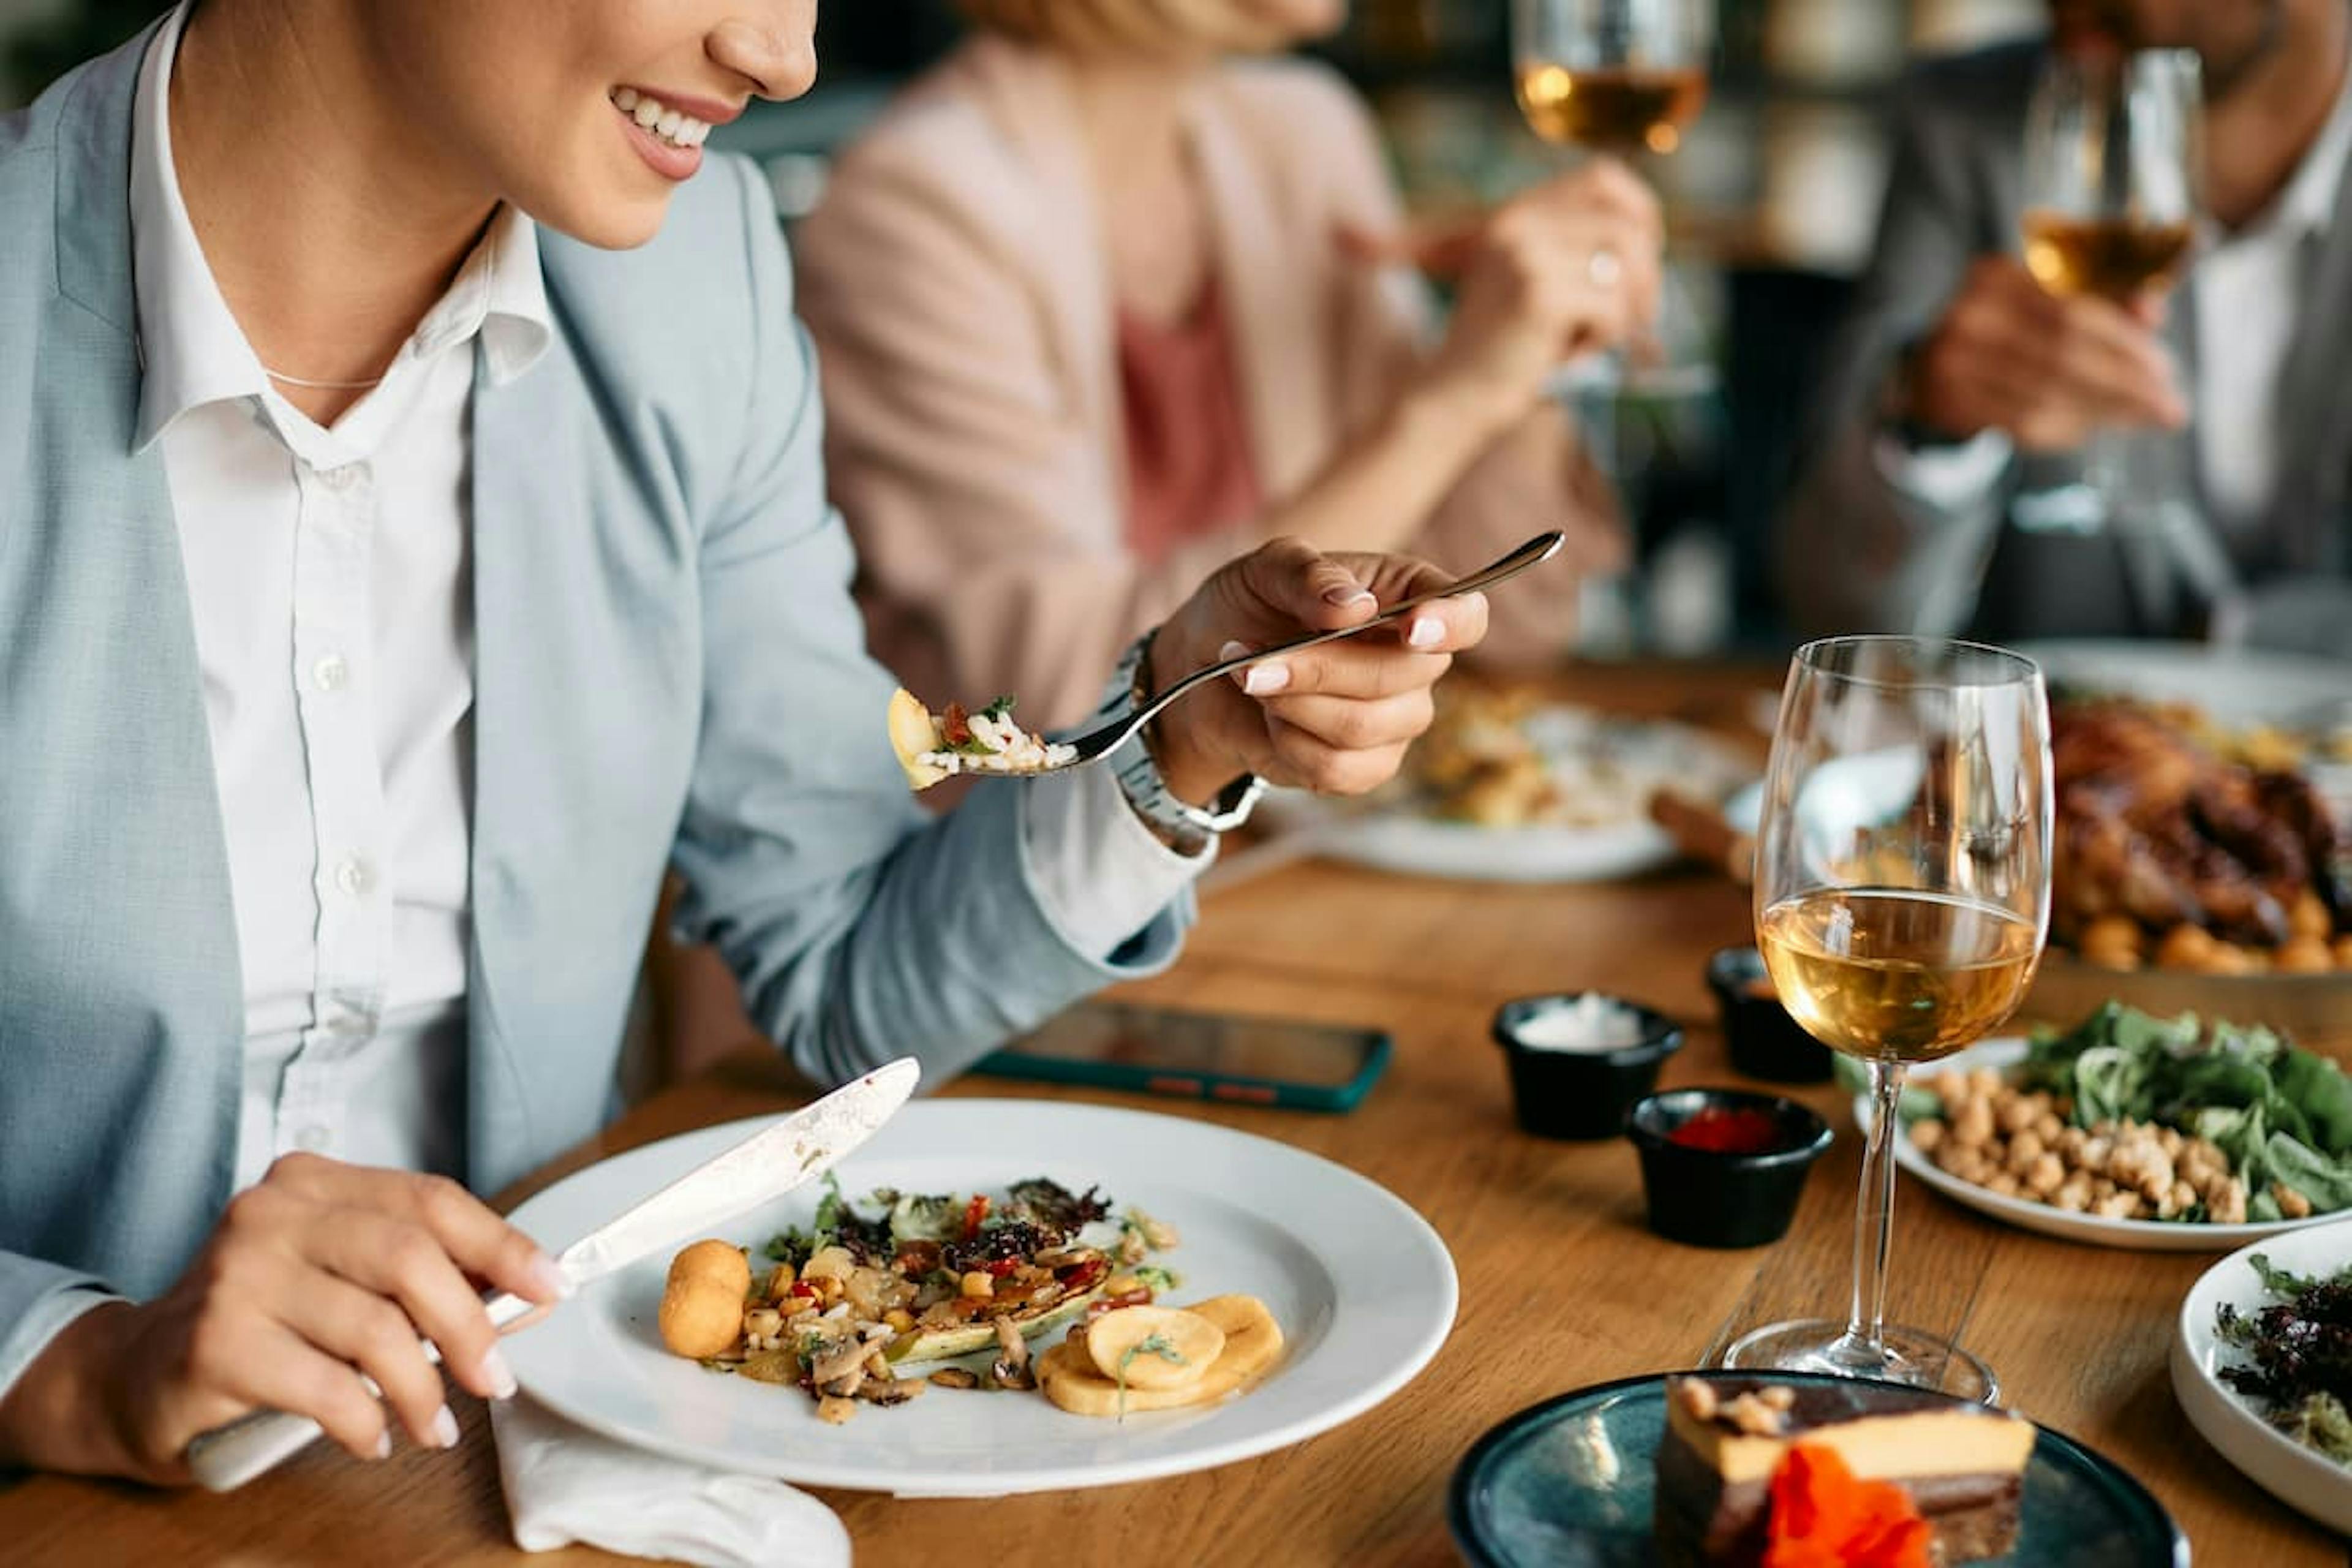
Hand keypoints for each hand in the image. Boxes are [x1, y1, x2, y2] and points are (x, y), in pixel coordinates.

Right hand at [0, 1155, 565, 1482]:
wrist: (136, 1375)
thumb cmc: (261, 1325)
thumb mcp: (342, 1282)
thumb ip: (422, 1278)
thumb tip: (528, 1297)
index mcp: (313, 1182)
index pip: (430, 1200)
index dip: (501, 1245)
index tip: (550, 1286)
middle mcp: (272, 1214)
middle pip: (410, 1257)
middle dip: (470, 1326)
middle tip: (495, 1380)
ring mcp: (238, 1275)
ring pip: (374, 1329)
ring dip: (422, 1392)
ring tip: (432, 1427)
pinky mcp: (214, 1344)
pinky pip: (326, 1388)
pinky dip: (365, 1422)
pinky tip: (371, 1438)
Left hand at [1143, 538, 1489, 805]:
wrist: (1210, 666)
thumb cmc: (1252, 606)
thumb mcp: (1267, 569)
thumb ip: (1310, 575)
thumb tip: (1354, 606)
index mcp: (1410, 597)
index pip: (1466, 616)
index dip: (1450, 625)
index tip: (1412, 628)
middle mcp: (1417, 662)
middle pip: (1402, 675)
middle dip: (1317, 668)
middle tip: (1251, 658)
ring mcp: (1398, 719)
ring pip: (1363, 726)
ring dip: (1292, 704)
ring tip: (1251, 678)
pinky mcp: (1367, 767)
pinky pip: (1338, 769)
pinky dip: (1288, 742)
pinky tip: (1271, 718)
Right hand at [1349, 161, 1663, 435]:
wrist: (1454, 395)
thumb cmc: (1504, 347)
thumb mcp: (1535, 280)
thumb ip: (1574, 248)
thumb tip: (1649, 236)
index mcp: (1515, 213)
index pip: (1602, 177)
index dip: (1639, 211)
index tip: (1646, 254)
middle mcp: (1518, 224)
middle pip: (1624, 227)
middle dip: (1646, 275)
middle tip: (1639, 316)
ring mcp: (1527, 256)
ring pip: (1623, 270)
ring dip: (1619, 313)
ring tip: (1585, 339)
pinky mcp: (1540, 296)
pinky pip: (1611, 309)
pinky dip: (1601, 340)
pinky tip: (1565, 357)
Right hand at [1903, 256, 2186, 449]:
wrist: (1920, 360)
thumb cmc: (2002, 327)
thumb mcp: (2045, 299)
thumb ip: (2101, 301)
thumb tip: (2153, 314)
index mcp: (1995, 277)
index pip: (2072, 312)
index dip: (2125, 343)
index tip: (2166, 368)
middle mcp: (1968, 318)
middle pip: (2063, 356)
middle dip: (2126, 384)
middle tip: (2169, 405)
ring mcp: (1950, 365)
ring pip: (2045, 396)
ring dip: (2106, 411)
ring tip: (2147, 418)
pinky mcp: (1947, 405)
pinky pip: (2021, 424)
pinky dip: (2067, 428)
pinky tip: (2096, 426)